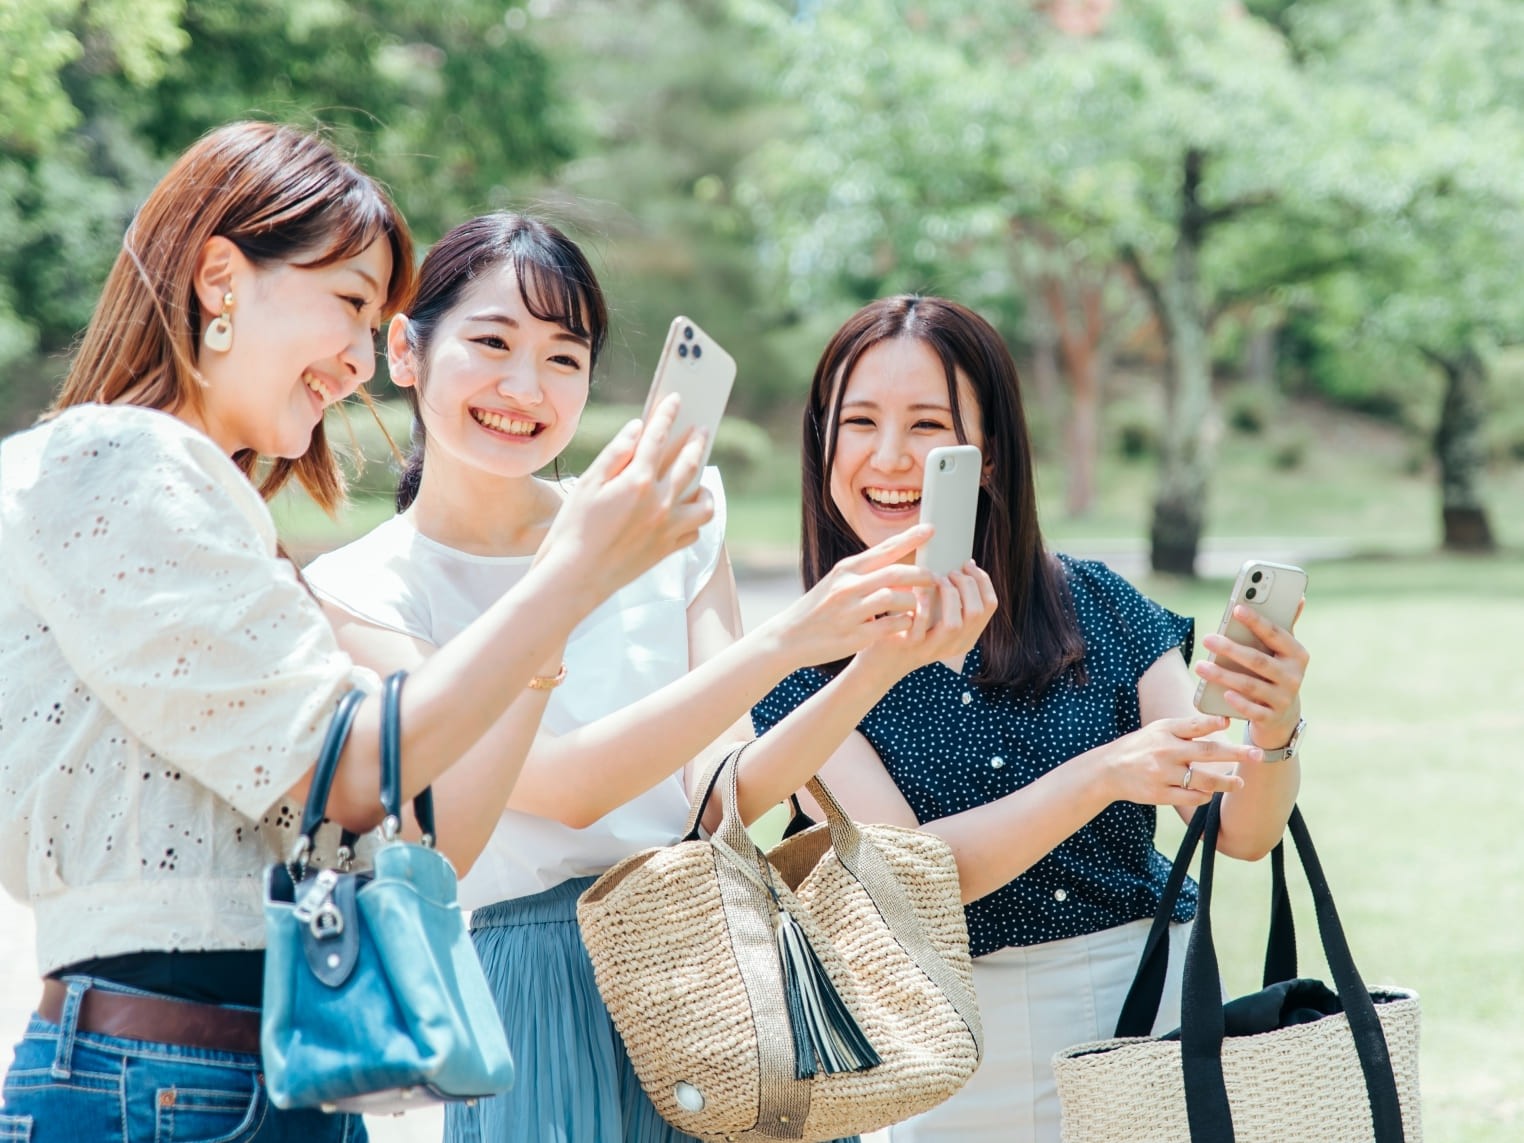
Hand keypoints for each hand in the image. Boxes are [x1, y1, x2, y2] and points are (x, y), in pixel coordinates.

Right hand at [540, 395, 711, 597]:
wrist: (574, 577)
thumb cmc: (573, 529)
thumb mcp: (588, 484)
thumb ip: (616, 453)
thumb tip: (637, 428)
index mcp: (638, 481)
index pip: (658, 437)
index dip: (668, 415)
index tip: (676, 401)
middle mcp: (659, 503)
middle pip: (690, 464)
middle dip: (697, 442)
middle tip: (702, 430)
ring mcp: (667, 528)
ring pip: (703, 504)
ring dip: (705, 488)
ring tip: (700, 480)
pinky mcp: (666, 550)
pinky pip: (694, 531)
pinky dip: (693, 519)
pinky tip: (685, 513)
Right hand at [758, 525, 937, 667]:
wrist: (788, 637)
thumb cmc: (818, 608)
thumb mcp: (837, 582)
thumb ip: (866, 574)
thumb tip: (899, 568)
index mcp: (846, 569)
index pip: (884, 549)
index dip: (910, 538)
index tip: (931, 529)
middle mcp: (848, 587)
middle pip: (896, 574)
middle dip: (922, 576)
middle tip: (935, 578)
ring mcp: (851, 611)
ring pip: (895, 599)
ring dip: (913, 602)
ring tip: (917, 605)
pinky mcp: (855, 636)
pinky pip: (891, 626)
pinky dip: (903, 624)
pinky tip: (905, 624)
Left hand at [851, 558, 998, 684]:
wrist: (880, 661)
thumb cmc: (909, 629)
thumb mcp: (936, 617)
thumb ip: (950, 600)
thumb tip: (962, 564)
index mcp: (966, 635)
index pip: (990, 605)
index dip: (982, 580)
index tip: (968, 564)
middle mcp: (954, 644)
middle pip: (976, 611)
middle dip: (966, 584)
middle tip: (951, 571)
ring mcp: (933, 647)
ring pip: (954, 624)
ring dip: (948, 594)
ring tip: (937, 578)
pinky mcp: (910, 646)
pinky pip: (921, 625)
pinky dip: (922, 604)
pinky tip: (917, 590)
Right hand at [1091, 714, 1253, 808]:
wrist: (1109, 770)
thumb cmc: (1141, 747)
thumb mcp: (1159, 730)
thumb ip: (1187, 728)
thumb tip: (1223, 723)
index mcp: (1165, 731)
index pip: (1193, 725)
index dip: (1212, 722)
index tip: (1229, 722)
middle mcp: (1164, 751)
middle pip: (1206, 752)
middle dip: (1235, 754)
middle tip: (1257, 755)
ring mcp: (1162, 774)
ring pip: (1203, 780)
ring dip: (1225, 782)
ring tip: (1239, 783)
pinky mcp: (1159, 794)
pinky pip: (1191, 797)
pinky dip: (1204, 796)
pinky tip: (1209, 793)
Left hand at [1194, 599, 1308, 751]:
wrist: (1282, 717)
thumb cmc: (1276, 673)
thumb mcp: (1283, 652)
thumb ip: (1284, 626)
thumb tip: (1299, 596)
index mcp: (1296, 654)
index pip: (1275, 634)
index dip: (1256, 621)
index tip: (1236, 609)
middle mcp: (1293, 676)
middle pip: (1258, 660)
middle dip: (1231, 649)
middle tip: (1207, 639)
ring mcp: (1283, 698)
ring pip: (1250, 685)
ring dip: (1223, 675)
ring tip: (1200, 666)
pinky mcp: (1271, 718)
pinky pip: (1253, 710)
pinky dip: (1239, 702)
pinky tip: (1223, 693)